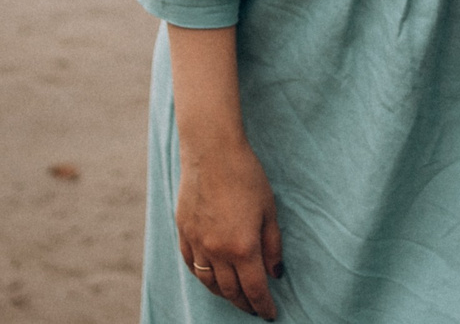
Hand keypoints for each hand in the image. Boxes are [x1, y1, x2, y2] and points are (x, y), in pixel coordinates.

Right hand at [175, 136, 283, 317]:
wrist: (211, 151)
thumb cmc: (246, 176)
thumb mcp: (269, 211)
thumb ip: (273, 246)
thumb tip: (276, 273)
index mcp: (242, 248)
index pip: (254, 289)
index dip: (263, 306)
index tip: (270, 314)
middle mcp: (217, 251)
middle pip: (231, 291)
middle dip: (245, 304)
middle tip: (254, 308)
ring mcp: (196, 243)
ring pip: (209, 282)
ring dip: (223, 294)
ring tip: (235, 296)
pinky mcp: (183, 232)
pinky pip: (191, 265)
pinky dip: (203, 276)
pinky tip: (211, 277)